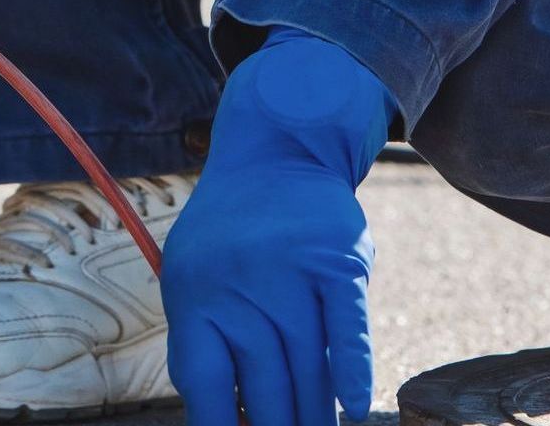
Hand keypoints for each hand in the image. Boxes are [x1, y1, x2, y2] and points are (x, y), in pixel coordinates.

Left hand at [163, 28, 392, 425]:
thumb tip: (220, 421)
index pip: (205, 384)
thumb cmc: (229, 235)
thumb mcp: (193, 279)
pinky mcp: (336, 259)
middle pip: (264, 385)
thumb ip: (201, 347)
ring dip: (317, 417)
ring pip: (308, 365)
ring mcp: (289, 269)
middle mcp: (238, 283)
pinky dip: (354, 366)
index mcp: (194, 295)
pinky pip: (347, 323)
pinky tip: (357, 404)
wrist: (275, 150)